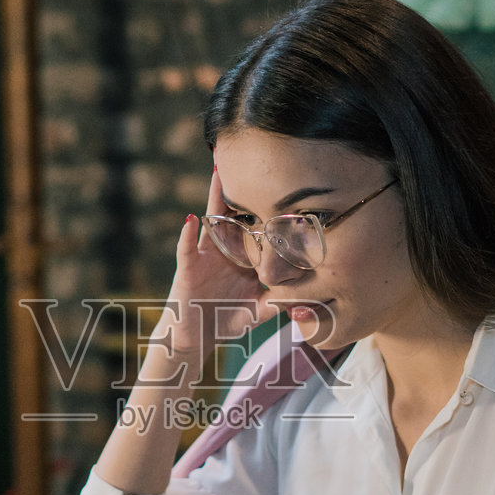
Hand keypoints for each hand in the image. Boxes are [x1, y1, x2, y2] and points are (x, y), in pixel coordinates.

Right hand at [157, 169, 277, 358]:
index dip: (268, 207)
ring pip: (210, 220)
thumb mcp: (258, 311)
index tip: (284, 184)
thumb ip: (280, 302)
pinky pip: (186, 248)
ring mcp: (205, 255)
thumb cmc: (224, 320)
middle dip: (241, 188)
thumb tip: (308, 298)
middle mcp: (224, 249)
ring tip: (218, 171)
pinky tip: (190, 220)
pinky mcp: (187, 268)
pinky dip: (187, 234)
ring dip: (213, 197)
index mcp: (242, 255)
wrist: (196, 338)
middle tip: (249, 157)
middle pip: (234, 213)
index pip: (256, 226)